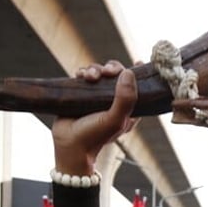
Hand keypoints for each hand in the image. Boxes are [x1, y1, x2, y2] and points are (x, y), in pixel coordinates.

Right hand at [52, 61, 138, 175]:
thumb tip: (128, 72)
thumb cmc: (94, 136)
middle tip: (107, 72)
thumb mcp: (116, 119)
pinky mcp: (81, 93)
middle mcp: (113, 101)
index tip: (137, 61)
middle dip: (112, 68)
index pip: (137, 86)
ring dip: (95, 70)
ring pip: (100, 73)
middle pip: (117, 74)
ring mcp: (96, 96)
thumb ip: (125, 98)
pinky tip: (80, 75)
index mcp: (128, 108)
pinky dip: (83, 72)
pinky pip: (85, 76)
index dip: (138, 73)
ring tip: (89, 77)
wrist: (69, 145)